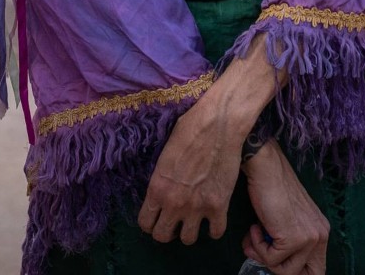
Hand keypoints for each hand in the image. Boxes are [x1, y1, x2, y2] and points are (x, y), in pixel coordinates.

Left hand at [137, 98, 244, 243]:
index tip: (157, 219)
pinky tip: (213, 219)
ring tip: (194, 220)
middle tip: (174, 222)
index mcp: (157, 188)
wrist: (219, 124)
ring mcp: (197, 207)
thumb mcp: (165, 154)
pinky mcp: (219, 206)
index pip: (145, 223)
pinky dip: (214, 229)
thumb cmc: (190, 129)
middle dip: (167, 231)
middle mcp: (174, 203)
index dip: (150, 224)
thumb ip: (161, 178)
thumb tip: (163, 187)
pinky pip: (215, 233)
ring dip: (190, 231)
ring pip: (188, 240)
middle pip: (163, 236)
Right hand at [242, 142, 328, 274]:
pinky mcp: (293, 238)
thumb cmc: (271, 190)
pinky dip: (256, 246)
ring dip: (262, 256)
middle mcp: (320, 235)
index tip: (274, 262)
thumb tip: (275, 264)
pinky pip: (270, 259)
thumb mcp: (288, 219)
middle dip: (277, 268)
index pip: (317, 270)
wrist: (265, 169)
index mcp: (320, 231)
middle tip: (261, 250)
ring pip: (285, 271)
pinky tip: (254, 227)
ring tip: (254, 236)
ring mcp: (309, 238)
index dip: (295, 272)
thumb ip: (289, 241)